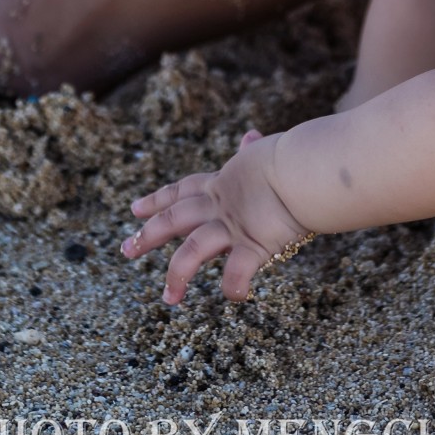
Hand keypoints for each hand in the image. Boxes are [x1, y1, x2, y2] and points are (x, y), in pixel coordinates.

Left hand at [123, 130, 311, 303]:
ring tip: (169, 298)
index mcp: (222, 184)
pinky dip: (234, 287)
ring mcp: (235, 225)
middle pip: (175, 218)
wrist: (308, 167)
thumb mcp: (266, 153)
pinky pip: (237, 272)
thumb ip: (255, 150)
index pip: (181, 191)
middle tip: (126, 249)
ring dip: (178, 274)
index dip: (158, 199)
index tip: (135, 208)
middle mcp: (221, 205)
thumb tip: (250, 136)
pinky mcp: (254, 244)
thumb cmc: (295, 158)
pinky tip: (236, 297)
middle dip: (149, 234)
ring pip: (193, 250)